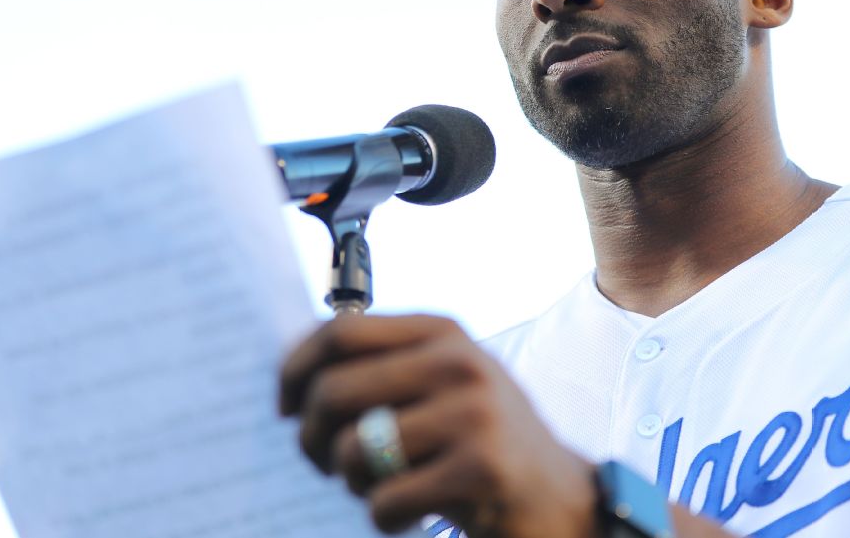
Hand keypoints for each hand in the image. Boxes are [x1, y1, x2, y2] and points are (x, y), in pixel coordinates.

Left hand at [278, 314, 601, 537]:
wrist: (563, 500)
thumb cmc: (482, 444)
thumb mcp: (442, 386)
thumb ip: (383, 369)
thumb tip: (294, 375)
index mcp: (442, 332)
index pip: (340, 332)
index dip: (295, 370)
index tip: (285, 407)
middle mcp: (458, 362)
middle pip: (335, 390)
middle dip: (310, 437)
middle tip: (324, 464)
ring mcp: (473, 413)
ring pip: (354, 449)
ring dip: (352, 481)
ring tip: (378, 488)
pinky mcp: (481, 469)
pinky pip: (385, 500)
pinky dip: (384, 517)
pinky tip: (411, 515)